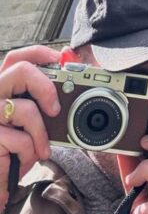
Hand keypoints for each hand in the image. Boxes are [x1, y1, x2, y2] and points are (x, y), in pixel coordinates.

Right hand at [0, 46, 60, 209]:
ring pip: (26, 109)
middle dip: (46, 87)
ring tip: (40, 148)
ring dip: (40, 133)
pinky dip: (29, 153)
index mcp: (1, 88)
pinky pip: (20, 140)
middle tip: (55, 110)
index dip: (39, 53)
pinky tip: (22, 160)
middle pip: (20, 70)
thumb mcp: (29, 122)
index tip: (61, 59)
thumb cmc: (14, 147)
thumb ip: (41, 101)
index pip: (16, 58)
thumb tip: (74, 80)